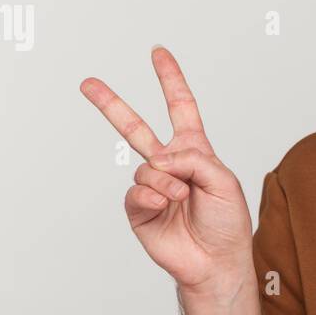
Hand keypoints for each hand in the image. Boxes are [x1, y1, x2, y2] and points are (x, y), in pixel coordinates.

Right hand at [80, 46, 252, 295]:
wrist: (217, 262)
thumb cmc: (228, 223)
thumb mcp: (224, 181)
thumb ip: (195, 159)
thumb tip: (159, 159)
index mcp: (194, 151)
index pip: (180, 108)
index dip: (170, 80)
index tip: (158, 53)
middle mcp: (169, 166)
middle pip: (135, 128)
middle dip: (111, 105)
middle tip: (87, 83)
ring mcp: (152, 187)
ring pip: (144, 166)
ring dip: (166, 180)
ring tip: (182, 197)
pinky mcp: (139, 210)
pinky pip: (136, 192)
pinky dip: (151, 196)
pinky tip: (163, 204)